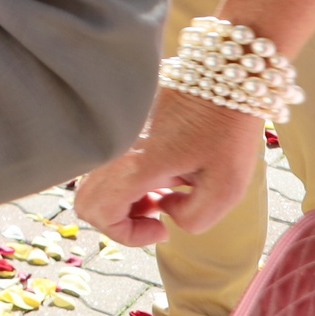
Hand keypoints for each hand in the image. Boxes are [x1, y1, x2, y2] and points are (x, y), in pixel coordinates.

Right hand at [75, 88, 263, 246]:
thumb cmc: (227, 132)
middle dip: (120, 221)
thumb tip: (167, 212)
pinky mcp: (123, 131)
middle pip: (87, 202)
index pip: (99, 213)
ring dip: (124, 201)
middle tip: (157, 215)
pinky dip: (126, 182)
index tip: (162, 228)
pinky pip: (106, 166)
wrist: (222, 80)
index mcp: (135, 166)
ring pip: (95, 185)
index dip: (127, 234)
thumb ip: (195, 218)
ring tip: (163, 196)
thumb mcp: (227, 188)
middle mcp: (115, 152)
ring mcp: (115, 139)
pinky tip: (161, 176)